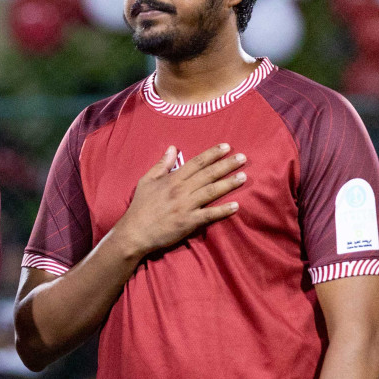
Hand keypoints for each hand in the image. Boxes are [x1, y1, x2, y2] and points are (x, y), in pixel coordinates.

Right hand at [113, 144, 244, 258]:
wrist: (135, 232)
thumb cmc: (140, 206)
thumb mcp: (146, 180)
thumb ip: (162, 164)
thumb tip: (173, 148)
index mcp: (172, 179)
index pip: (196, 163)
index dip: (212, 154)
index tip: (226, 147)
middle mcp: (181, 190)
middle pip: (208, 174)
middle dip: (226, 165)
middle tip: (243, 158)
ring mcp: (185, 206)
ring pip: (211, 192)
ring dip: (229, 184)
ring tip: (243, 177)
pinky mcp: (188, 222)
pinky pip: (209, 215)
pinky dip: (223, 211)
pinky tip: (236, 206)